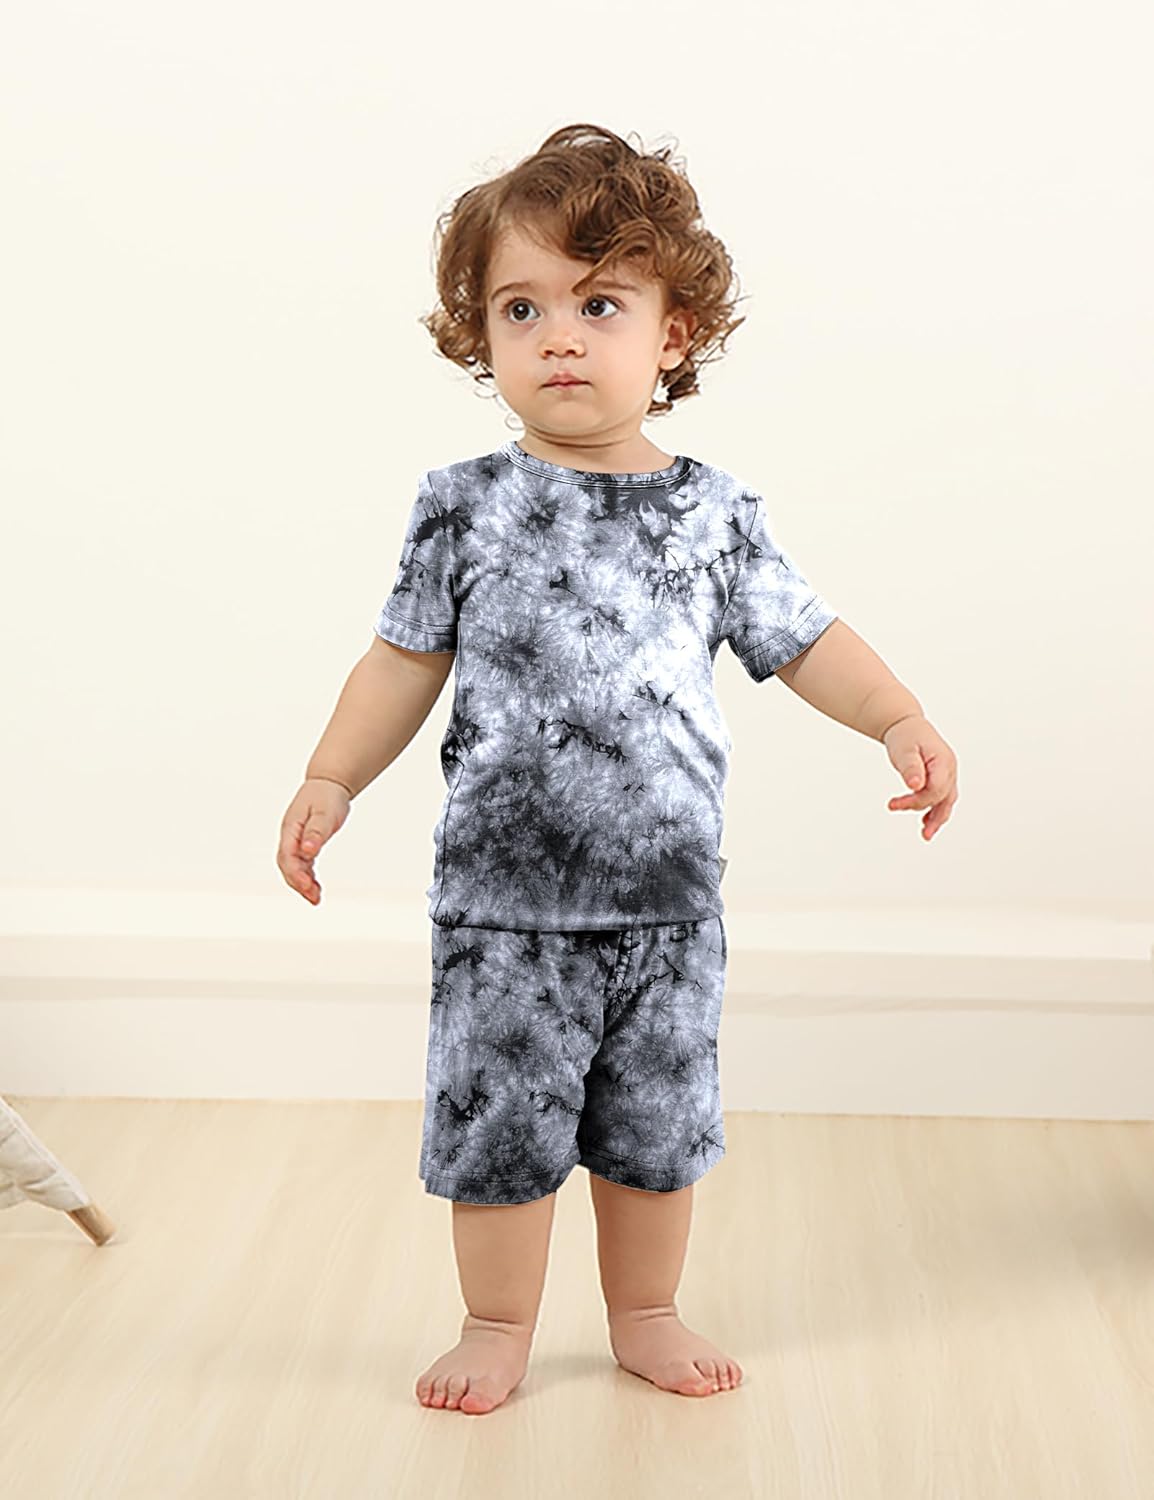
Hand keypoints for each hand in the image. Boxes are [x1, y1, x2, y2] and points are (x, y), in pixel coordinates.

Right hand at [277, 777, 351, 903]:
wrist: (328, 784)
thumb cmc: (326, 796)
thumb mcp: (325, 813)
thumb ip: (316, 832)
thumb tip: (308, 851)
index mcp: (291, 828)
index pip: (287, 855)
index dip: (296, 873)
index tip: (308, 886)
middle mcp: (289, 837)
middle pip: (287, 866)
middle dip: (298, 883)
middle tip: (314, 898)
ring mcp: (295, 842)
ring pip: (293, 868)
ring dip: (302, 884)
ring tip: (316, 899)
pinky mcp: (304, 845)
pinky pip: (302, 865)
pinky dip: (308, 878)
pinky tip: (315, 889)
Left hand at [882, 715, 957, 840]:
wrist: (907, 725)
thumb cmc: (906, 735)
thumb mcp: (904, 750)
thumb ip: (910, 767)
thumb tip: (915, 785)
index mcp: (944, 762)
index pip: (935, 790)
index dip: (916, 801)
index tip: (893, 804)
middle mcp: (950, 770)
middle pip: (942, 798)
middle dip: (922, 810)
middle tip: (896, 810)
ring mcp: (948, 775)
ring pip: (947, 802)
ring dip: (937, 819)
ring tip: (926, 835)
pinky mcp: (942, 779)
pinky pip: (943, 798)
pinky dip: (936, 811)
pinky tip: (926, 822)